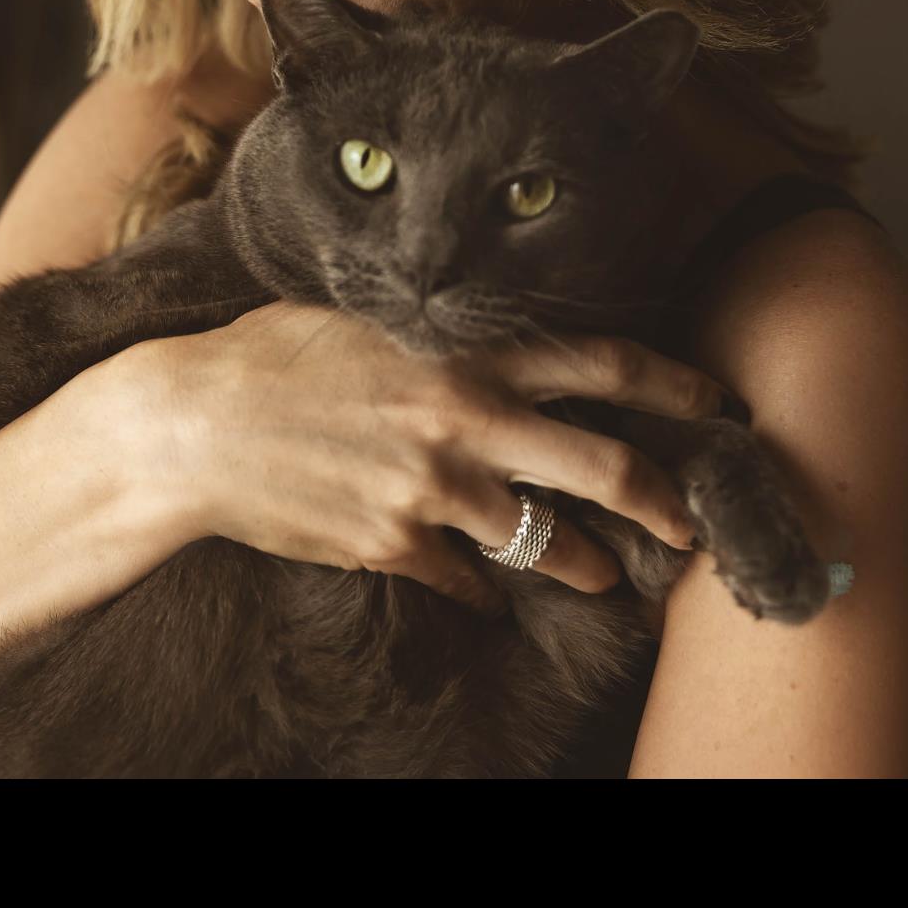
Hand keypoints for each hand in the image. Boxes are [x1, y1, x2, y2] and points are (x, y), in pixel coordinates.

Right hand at [114, 302, 735, 615]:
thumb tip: (483, 331)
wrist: (190, 425)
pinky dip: (483, 588)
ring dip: (587, 563)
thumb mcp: (366, 314)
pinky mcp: (395, 545)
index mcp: (466, 350)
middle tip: (693, 523)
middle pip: (604, 466)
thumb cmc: (270, 354)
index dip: (674, 385)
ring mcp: (432, 489)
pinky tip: (488, 593)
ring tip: (606, 574)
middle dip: (665, 500)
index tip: (717, 404)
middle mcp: (466, 418)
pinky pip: (466, 579)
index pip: (602, 363)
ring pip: (545, 539)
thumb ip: (437, 328)